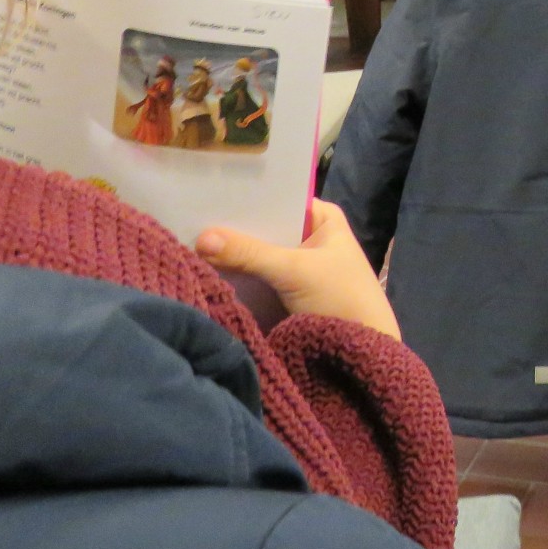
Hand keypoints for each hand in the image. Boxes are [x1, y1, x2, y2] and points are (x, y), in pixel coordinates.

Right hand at [196, 201, 400, 341]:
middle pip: (264, 226)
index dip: (244, 198)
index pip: (277, 197)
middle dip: (232, 228)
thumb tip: (199, 239)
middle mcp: (309, 234)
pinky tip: (203, 269)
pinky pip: (256, 274)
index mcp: (322, 217)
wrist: (361, 354)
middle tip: (186, 221)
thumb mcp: (295, 271)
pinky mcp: (286, 289)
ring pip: (257, 252)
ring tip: (186, 243)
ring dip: (230, 252)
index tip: (202, 193)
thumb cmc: (341, 299)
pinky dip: (237, 275)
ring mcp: (297, 263)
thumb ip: (249, 253)